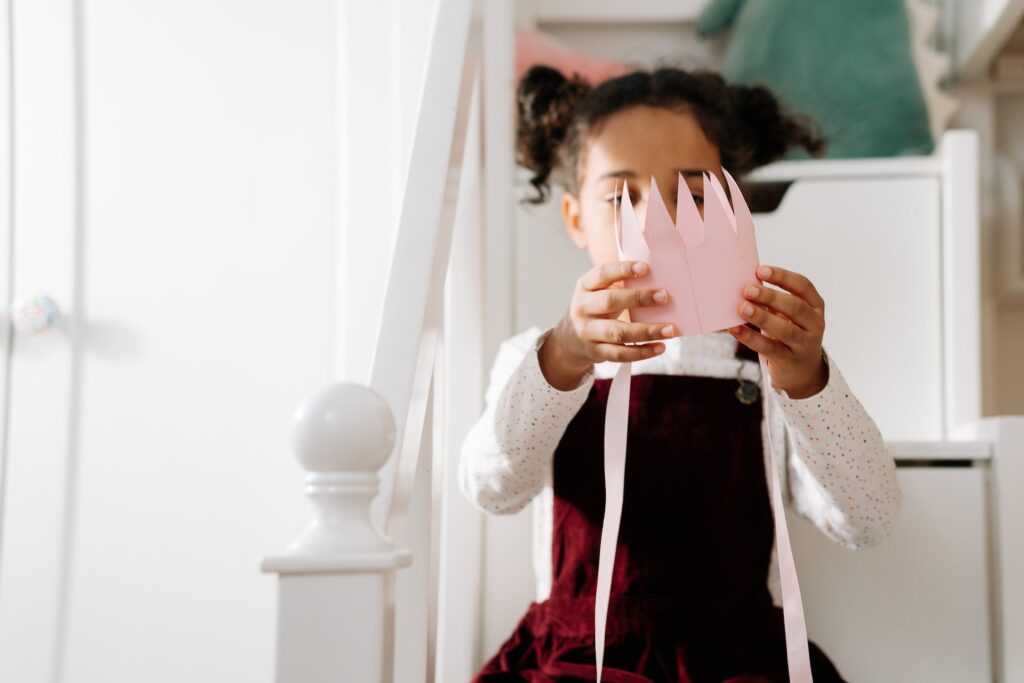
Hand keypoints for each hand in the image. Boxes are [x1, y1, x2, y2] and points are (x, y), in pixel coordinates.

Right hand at [541, 260, 677, 389]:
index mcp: (585, 286)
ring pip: (618, 332)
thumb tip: (659, 286)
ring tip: (670, 330)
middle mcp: (583, 307)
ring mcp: (587, 331)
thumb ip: (621, 286)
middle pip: (610, 301)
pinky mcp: (595, 351)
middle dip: (638, 298)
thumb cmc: (596, 308)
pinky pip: (620, 353)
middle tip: (664, 296)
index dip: (623, 270)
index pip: (602, 273)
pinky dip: (642, 352)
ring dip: (647, 331)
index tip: (646, 268)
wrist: (570, 339)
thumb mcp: (599, 292)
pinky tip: (660, 347)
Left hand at [728, 264, 828, 398]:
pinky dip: (751, 338)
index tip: (760, 270)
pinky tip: (735, 329)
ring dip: (762, 317)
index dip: (782, 277)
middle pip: (795, 307)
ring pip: (785, 330)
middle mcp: (815, 324)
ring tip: (742, 308)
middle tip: (747, 289)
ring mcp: (805, 344)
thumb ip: (772, 301)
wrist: (803, 370)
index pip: (803, 286)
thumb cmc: (790, 331)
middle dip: (770, 296)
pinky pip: (770, 348)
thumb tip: (743, 285)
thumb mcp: (788, 314)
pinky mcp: (790, 360)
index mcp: (815, 305)